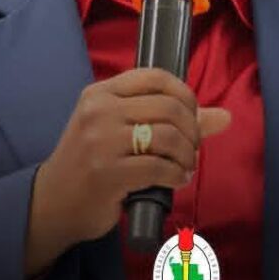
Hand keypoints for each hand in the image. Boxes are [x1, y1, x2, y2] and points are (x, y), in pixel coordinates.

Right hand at [24, 68, 230, 276]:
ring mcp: (100, 141)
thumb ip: (171, 120)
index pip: (155, 77)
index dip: (185, 94)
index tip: (191, 116)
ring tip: (184, 166)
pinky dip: (177, 175)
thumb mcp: (121, 131)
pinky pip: (159, 167)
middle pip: (168, 106)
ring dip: (186, 155)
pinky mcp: (107, 173)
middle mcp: (99, 111)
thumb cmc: (91, 163)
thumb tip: (225, 117)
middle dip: (192, 130)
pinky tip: (176, 180)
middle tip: (191, 148)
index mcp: (101, 93)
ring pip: (167, 136)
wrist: (53, 202)